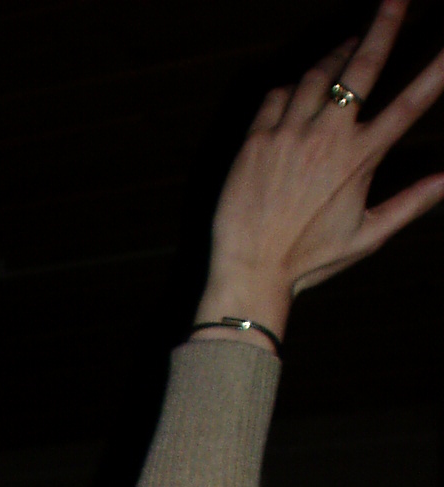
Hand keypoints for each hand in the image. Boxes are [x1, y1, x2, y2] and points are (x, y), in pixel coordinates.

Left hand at [200, 0, 443, 338]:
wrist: (250, 272)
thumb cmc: (309, 261)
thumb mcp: (367, 236)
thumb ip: (411, 203)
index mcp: (361, 158)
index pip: (411, 102)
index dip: (437, 70)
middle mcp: (327, 137)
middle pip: (362, 65)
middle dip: (384, 24)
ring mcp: (290, 133)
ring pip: (318, 73)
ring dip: (337, 52)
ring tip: (350, 41)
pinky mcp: (257, 139)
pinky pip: (279, 95)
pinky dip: (294, 86)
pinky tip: (302, 86)